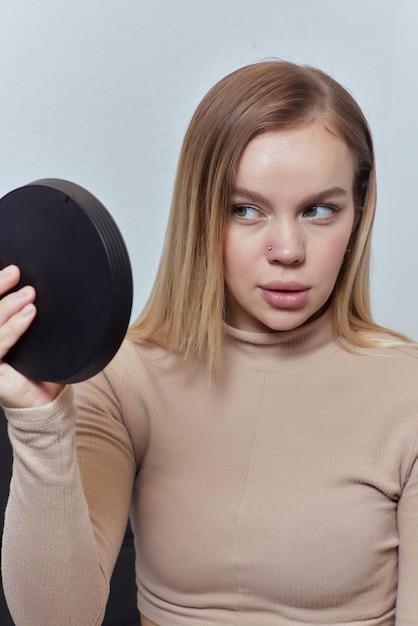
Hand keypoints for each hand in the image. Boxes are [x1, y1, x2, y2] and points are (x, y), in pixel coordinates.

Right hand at [0, 265, 62, 407]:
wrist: (44, 399)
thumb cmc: (36, 366)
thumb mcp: (26, 335)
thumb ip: (21, 315)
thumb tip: (28, 286)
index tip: (7, 270)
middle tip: (14, 273)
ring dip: (8, 306)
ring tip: (29, 295)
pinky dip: (14, 327)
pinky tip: (28, 315)